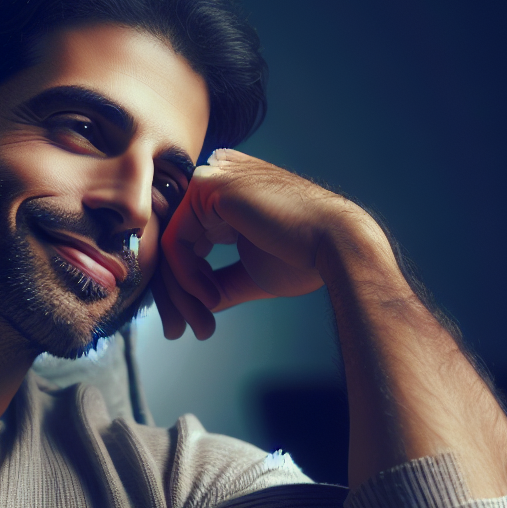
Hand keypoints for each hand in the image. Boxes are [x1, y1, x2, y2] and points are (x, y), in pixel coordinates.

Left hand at [153, 148, 389, 339]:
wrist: (336, 246)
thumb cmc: (303, 258)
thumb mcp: (250, 271)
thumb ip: (217, 281)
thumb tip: (193, 305)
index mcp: (228, 191)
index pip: (188, 239)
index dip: (186, 286)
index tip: (195, 322)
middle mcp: (216, 175)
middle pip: (174, 242)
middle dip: (175, 295)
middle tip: (181, 332)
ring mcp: (209, 176)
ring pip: (170, 245)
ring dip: (181, 294)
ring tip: (202, 325)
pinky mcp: (206, 187)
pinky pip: (174, 242)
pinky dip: (187, 278)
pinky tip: (210, 299)